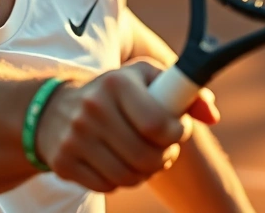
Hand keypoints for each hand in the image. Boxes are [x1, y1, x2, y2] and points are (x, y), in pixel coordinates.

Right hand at [34, 59, 214, 191]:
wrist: (52, 109)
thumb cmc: (113, 92)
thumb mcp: (145, 79)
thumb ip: (183, 92)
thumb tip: (212, 115)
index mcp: (116, 83)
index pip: (159, 124)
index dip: (176, 134)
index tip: (176, 130)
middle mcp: (92, 108)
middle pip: (147, 156)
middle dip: (163, 157)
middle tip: (162, 148)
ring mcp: (75, 137)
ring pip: (129, 176)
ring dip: (144, 172)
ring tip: (142, 155)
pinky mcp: (64, 162)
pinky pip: (108, 186)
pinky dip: (119, 180)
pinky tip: (117, 161)